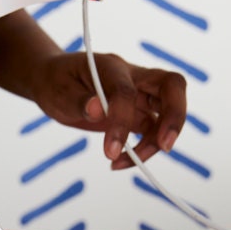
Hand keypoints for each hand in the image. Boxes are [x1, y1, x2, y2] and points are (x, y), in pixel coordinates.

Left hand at [31, 52, 186, 169]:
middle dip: (175, 116)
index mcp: (112, 66)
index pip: (126, 90)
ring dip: (155, 143)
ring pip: (166, 113)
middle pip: (172, 86)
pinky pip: (153, 131)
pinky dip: (143, 150)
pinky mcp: (138, 113)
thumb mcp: (58, 91)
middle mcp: (133, 77)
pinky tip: (119, 162)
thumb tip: (96, 110)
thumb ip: (78, 100)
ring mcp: (139, 95)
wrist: (55, 82)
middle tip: (165, 147)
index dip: (122, 121)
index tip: (109, 152)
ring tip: (121, 163)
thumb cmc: (57, 83)